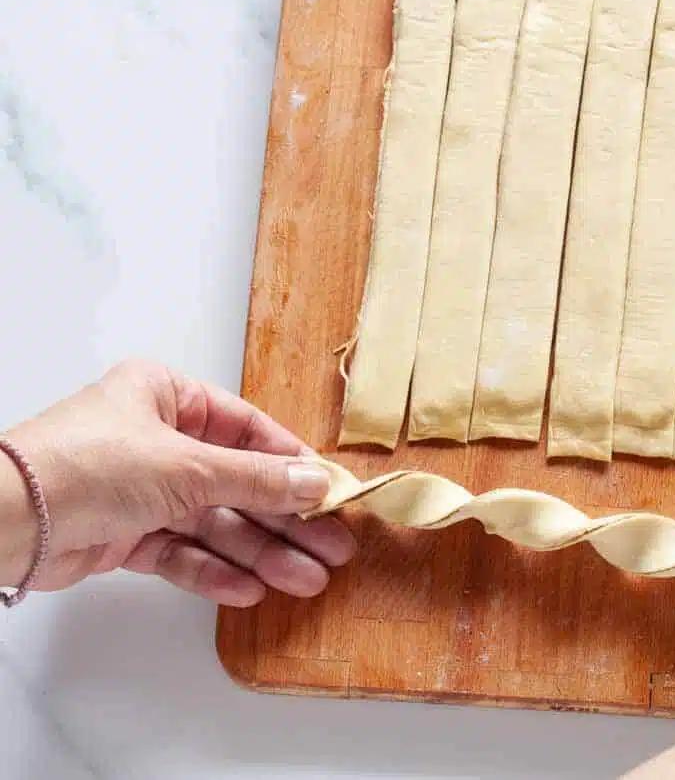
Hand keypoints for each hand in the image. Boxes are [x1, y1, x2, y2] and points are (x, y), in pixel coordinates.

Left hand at [0, 360, 352, 606]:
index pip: (246, 430)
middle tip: (331, 549)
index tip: (331, 493)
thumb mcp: (188, 465)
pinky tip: (250, 589)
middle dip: (284, 520)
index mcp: (166, 396)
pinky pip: (181, 552)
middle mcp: (156, 439)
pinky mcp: (124, 535)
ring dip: (259, 552)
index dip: (292, 464)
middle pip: (236, 483)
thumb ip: (258, 480)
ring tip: (304, 580)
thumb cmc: (89, 465)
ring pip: (214, 523)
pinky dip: (214, 570)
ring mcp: (140, 490)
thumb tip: (319, 483)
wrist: (3, 521)